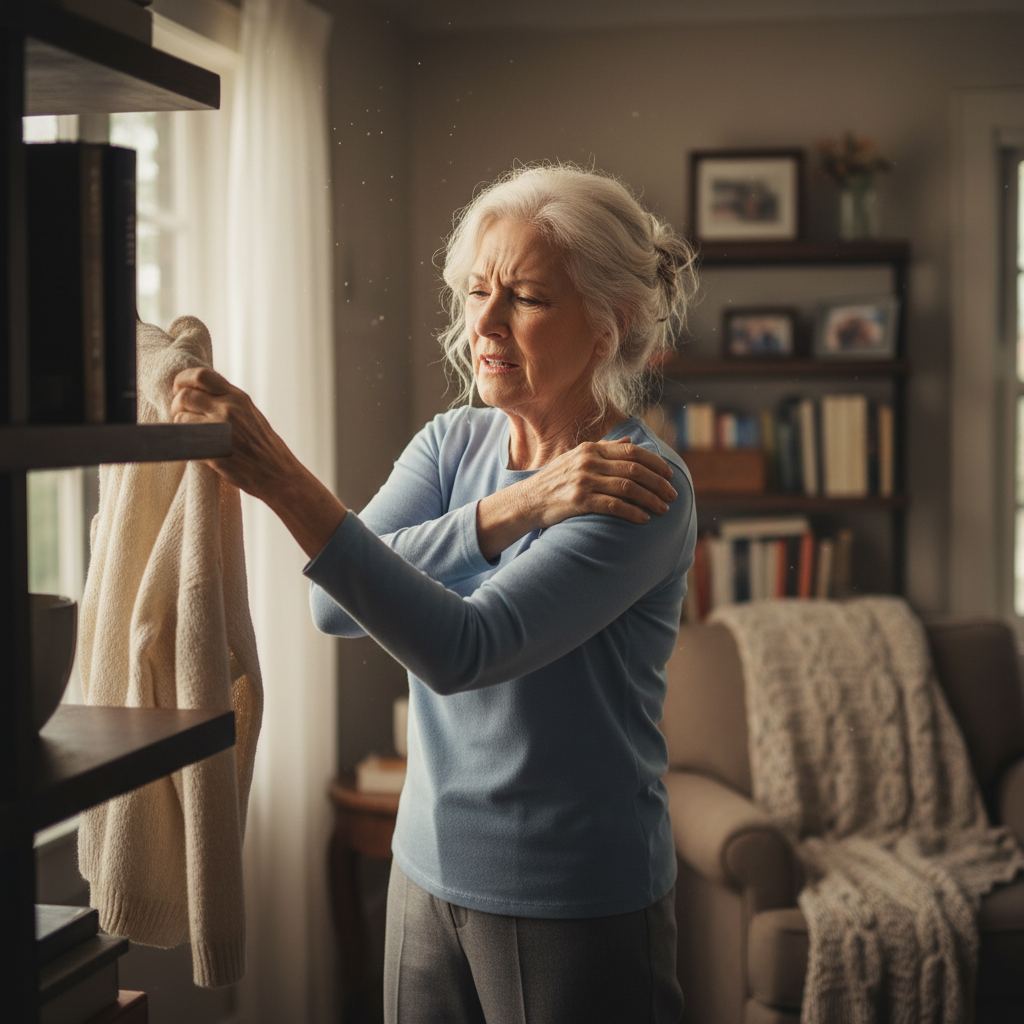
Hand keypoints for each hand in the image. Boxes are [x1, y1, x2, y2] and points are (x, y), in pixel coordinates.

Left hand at [171, 367, 291, 499]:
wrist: (279, 474)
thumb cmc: (266, 448)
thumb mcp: (251, 414)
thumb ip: (229, 402)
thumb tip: (200, 394)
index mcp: (238, 398)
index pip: (201, 375)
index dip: (183, 380)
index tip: (180, 390)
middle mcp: (229, 409)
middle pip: (185, 394)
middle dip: (176, 404)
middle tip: (180, 414)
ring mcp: (220, 430)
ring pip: (180, 417)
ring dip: (178, 425)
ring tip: (188, 434)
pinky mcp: (213, 451)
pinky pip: (184, 440)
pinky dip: (182, 443)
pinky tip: (192, 447)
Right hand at [527, 439, 677, 527]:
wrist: (528, 501)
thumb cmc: (555, 481)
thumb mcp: (577, 458)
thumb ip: (604, 449)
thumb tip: (629, 442)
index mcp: (591, 449)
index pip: (632, 452)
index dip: (655, 463)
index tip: (669, 475)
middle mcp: (588, 461)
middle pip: (635, 469)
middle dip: (658, 483)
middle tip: (672, 495)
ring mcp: (583, 480)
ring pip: (628, 488)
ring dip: (651, 499)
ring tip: (664, 509)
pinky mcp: (579, 501)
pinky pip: (614, 506)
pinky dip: (633, 512)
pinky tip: (644, 519)